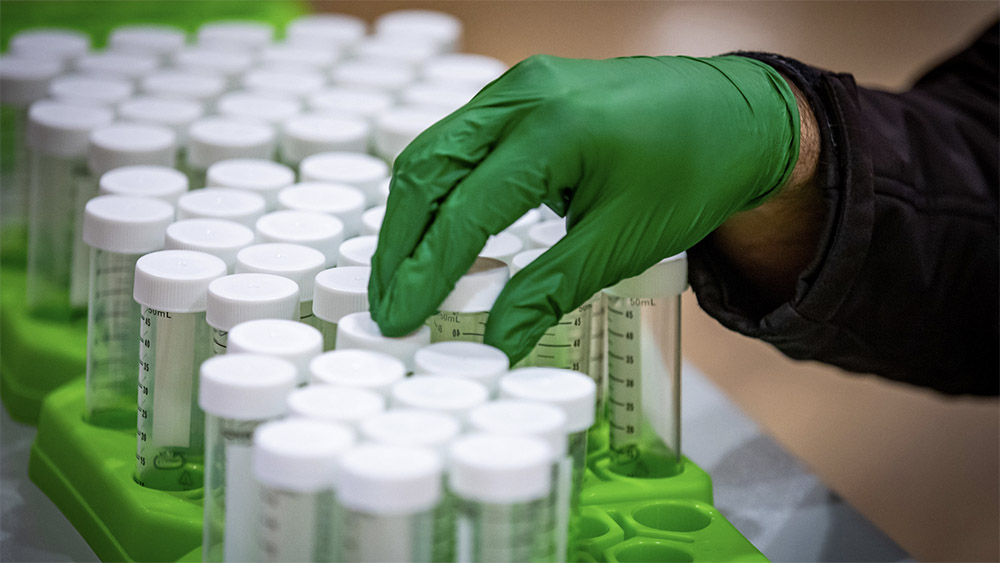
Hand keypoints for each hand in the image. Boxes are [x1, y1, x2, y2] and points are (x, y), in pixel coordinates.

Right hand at [369, 54, 800, 361]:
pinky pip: (461, 138)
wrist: (739, 117)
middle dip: (397, 243)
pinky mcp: (525, 89)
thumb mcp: (621, 241)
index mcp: (554, 131)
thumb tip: (496, 340)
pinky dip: (441, 187)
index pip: (464, 211)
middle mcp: (525, 94)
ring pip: (436, 149)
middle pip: (426, 170)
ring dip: (413, 214)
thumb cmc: (694, 172)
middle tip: (387, 302)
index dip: (424, 273)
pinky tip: (441, 229)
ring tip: (404, 274)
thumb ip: (549, 289)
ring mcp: (521, 84)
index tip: (400, 318)